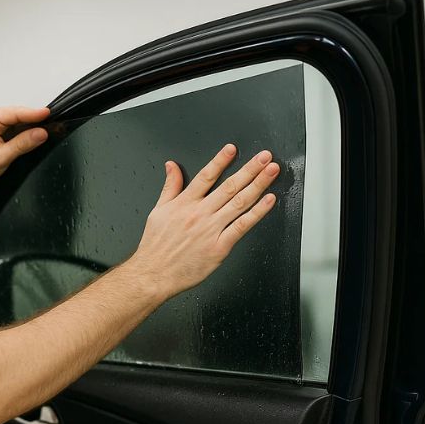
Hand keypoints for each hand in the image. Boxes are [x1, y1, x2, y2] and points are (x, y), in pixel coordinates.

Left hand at [0, 106, 49, 185]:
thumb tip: (41, 133)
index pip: (15, 113)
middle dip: (35, 119)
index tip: (48, 114)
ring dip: (31, 125)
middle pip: (19, 114)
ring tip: (47, 130)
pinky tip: (34, 135)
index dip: (33, 113)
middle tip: (53, 124)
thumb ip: (22, 144)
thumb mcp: (1, 157)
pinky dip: (25, 131)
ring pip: (19, 120)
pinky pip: (16, 126)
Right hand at [127, 144, 279, 299]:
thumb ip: (169, 187)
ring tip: (271, 171)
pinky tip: (268, 201)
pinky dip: (257, 213)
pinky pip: (242, 226)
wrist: (153, 274)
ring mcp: (211, 230)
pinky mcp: (219, 247)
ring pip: (240, 202)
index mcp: (184, 203)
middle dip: (250, 169)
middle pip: (229, 186)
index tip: (233, 149)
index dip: (221, 160)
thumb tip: (171, 166)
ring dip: (258, 185)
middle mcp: (200, 214)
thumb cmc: (155, 247)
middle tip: (264, 157)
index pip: (206, 176)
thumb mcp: (157, 211)